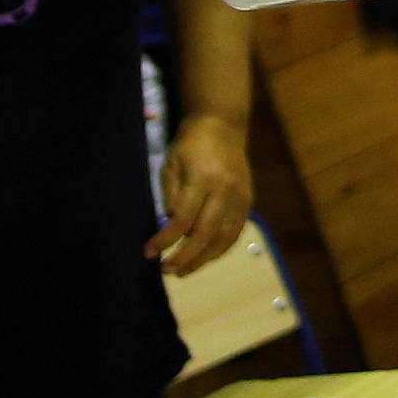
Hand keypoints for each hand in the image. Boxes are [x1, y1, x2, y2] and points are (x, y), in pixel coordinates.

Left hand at [144, 113, 252, 276]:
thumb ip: (170, 194)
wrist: (223, 126)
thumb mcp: (171, 164)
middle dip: (184, 257)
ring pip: (223, 239)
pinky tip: (204, 258)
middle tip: (166, 270)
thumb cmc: (190, 145)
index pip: (182, 219)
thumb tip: (169, 225)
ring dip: (202, 260)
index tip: (148, 253)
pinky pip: (235, 234)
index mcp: (202, 178)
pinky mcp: (248, 202)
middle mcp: (224, 190)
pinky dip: (219, 250)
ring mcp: (240, 198)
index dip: (164, 240)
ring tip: (183, 271)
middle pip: (204, 234)